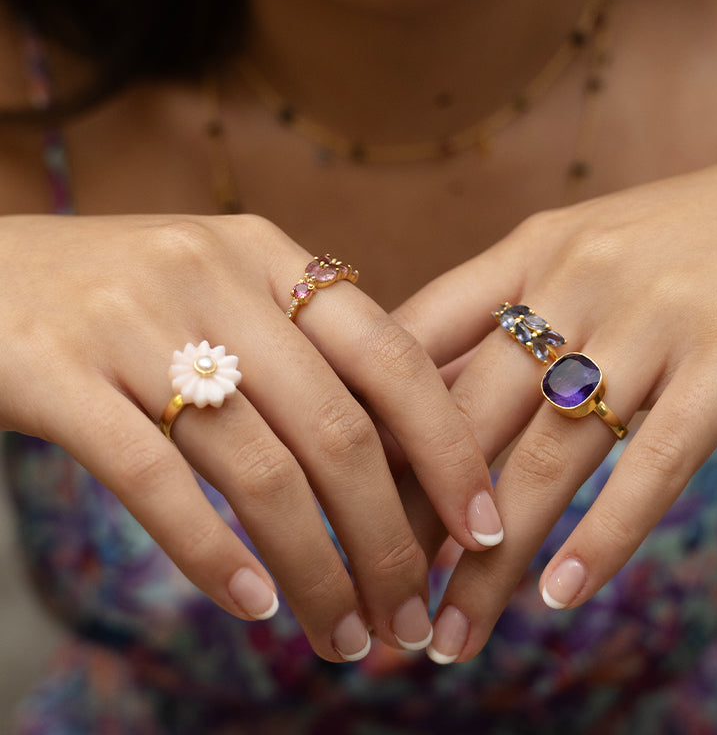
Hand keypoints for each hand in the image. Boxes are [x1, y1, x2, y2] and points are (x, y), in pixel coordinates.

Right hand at [0, 213, 501, 660]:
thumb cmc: (120, 294)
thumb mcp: (222, 290)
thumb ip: (300, 347)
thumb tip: (394, 451)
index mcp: (268, 255)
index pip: (391, 357)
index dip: (448, 449)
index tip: (482, 530)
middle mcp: (213, 276)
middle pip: (338, 429)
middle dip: (389, 538)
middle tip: (410, 615)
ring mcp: (134, 321)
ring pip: (259, 470)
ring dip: (316, 569)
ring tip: (343, 637)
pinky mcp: (58, 372)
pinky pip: (156, 482)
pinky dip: (212, 556)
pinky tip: (253, 606)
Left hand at [393, 151, 716, 660]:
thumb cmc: (674, 241)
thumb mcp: (577, 256)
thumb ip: (506, 317)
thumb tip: (422, 393)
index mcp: (529, 251)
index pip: (417, 338)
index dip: (369, 422)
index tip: (336, 496)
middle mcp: (578, 280)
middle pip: (467, 415)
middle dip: (415, 517)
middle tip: (379, 597)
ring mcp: (654, 317)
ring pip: (549, 455)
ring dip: (494, 559)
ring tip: (456, 632)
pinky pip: (655, 462)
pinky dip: (606, 536)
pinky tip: (562, 595)